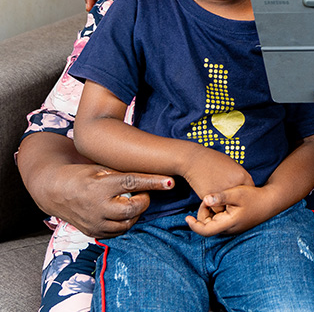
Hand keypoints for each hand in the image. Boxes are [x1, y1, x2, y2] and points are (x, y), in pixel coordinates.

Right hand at [50, 164, 173, 238]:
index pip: (132, 183)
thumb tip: (156, 173)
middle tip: (142, 192)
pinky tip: (124, 212)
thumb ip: (126, 173)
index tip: (170, 182)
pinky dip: (126, 222)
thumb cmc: (84, 175)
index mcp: (99, 186)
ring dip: (136, 212)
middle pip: (132, 208)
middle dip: (143, 200)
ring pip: (127, 223)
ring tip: (131, 201)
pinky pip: (118, 231)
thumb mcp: (103, 168)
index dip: (153, 182)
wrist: (56, 191)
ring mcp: (94, 223)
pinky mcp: (93, 233)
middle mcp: (96, 207)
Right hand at [181, 146, 253, 202]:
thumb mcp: (232, 164)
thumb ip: (239, 177)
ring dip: (225, 205)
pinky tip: (213, 200)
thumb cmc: (213, 160)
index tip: (240, 195)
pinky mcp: (211, 197)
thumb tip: (245, 187)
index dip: (245, 193)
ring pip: (228, 207)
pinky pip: (216, 207)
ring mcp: (223, 192)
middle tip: (232, 201)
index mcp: (242, 176)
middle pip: (240, 200)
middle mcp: (235, 185)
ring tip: (222, 201)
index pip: (250, 190)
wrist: (195, 160)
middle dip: (236, 201)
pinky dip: (215, 206)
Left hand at [187, 185, 274, 235]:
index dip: (194, 225)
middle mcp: (228, 229)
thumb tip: (205, 199)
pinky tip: (221, 202)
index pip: (205, 230)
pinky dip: (216, 212)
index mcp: (228, 224)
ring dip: (210, 212)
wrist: (270, 202)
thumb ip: (221, 197)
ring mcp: (232, 228)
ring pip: (212, 223)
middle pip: (207, 226)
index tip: (186, 217)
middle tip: (208, 198)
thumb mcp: (237, 193)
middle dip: (203, 212)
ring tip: (216, 198)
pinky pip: (219, 220)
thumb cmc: (254, 197)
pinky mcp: (234, 224)